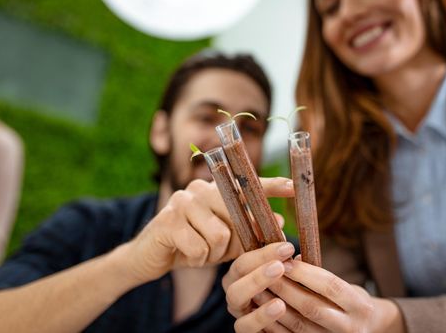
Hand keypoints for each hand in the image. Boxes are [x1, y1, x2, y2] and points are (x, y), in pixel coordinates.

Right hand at [120, 177, 293, 283]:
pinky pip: (200, 248)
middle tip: (217, 250)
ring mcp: (183, 201)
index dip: (272, 186)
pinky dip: (197, 259)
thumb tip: (278, 222)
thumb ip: (248, 230)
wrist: (150, 257)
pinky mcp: (168, 221)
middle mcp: (200, 188)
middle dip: (233, 242)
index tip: (294, 187)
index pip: (248, 185)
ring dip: (213, 254)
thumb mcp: (224, 240)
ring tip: (199, 251)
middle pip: (237, 216)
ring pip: (220, 235)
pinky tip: (186, 254)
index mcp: (215, 189)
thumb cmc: (192, 245)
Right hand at [223, 242, 326, 332]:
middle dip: (259, 261)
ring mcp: (237, 308)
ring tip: (279, 276)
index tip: (288, 246)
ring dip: (256, 283)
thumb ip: (280, 248)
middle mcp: (235, 285)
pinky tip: (279, 307)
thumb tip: (280, 220)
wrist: (289, 325)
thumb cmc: (287, 290)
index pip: (247, 251)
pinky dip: (260, 317)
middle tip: (281, 260)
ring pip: (236, 294)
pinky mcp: (244, 330)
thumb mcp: (285, 266)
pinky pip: (245, 326)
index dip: (265, 249)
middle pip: (238, 269)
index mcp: (244, 267)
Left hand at [223, 244, 403, 332]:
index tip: (285, 261)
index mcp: (359, 305)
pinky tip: (262, 311)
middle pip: (312, 307)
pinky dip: (275, 325)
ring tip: (259, 290)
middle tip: (266, 274)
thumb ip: (321, 275)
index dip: (306, 273)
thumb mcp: (346, 286)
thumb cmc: (352, 301)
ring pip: (299, 325)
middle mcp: (349, 327)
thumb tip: (290, 259)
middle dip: (286, 289)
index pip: (331, 286)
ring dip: (275, 307)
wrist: (370, 329)